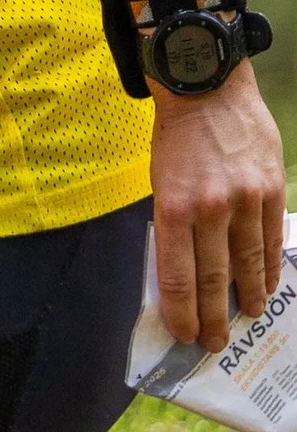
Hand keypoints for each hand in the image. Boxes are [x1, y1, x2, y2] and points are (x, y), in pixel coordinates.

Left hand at [150, 70, 286, 348]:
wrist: (208, 88)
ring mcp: (243, 199)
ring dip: (249, 296)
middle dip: (214, 317)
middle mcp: (209, 208)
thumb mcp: (159, 183)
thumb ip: (173, 226)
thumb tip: (185, 271)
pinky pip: (271, 238)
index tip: (185, 335)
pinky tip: (269, 285)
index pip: (177, 277)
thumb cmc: (175, 138)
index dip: (183, 313)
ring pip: (249, 263)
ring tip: (248, 318)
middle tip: (216, 342)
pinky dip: (271, 266)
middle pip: (214, 279)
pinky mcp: (269, 188)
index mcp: (172, 209)